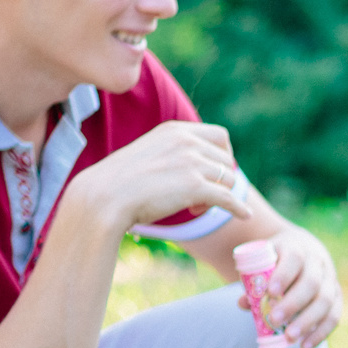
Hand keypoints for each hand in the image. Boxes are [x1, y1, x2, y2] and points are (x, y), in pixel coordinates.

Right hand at [70, 121, 254, 235]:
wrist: (103, 197)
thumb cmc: (121, 182)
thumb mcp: (149, 153)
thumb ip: (173, 152)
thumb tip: (195, 165)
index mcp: (175, 130)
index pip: (219, 136)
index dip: (220, 156)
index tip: (209, 173)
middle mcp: (187, 141)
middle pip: (226, 160)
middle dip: (219, 178)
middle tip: (199, 197)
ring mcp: (192, 163)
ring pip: (228, 179)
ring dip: (219, 195)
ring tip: (196, 208)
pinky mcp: (195, 187)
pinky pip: (229, 198)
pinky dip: (238, 208)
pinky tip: (243, 216)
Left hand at [239, 226, 343, 347]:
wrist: (302, 250)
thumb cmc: (275, 261)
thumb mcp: (262, 263)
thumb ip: (253, 281)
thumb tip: (244, 303)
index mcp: (297, 248)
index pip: (294, 259)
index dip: (284, 275)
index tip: (270, 292)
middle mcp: (318, 262)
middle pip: (311, 283)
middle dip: (293, 304)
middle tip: (274, 321)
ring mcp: (330, 279)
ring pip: (325, 301)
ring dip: (307, 322)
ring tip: (289, 338)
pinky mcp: (337, 296)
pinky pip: (334, 316)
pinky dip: (320, 333)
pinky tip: (305, 346)